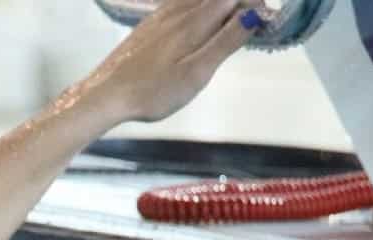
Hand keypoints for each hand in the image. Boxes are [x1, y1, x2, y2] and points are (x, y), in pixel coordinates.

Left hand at [82, 0, 265, 123]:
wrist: (106, 96)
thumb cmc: (153, 91)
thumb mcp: (197, 72)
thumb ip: (226, 41)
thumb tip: (255, 14)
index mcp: (194, 22)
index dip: (253, 4)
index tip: (267, 19)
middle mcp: (177, 12)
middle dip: (238, 5)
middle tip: (253, 22)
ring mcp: (159, 18)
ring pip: (196, 0)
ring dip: (218, 6)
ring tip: (229, 22)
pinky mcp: (147, 27)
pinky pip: (178, 5)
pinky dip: (197, 8)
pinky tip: (196, 21)